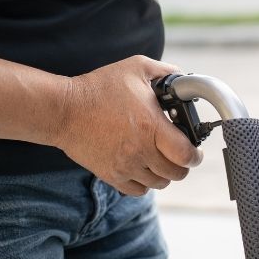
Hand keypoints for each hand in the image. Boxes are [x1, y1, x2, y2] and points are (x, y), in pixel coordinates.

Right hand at [52, 55, 202, 195]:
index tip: (195, 151)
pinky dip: (145, 183)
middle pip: (176, 173)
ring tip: (161, 160)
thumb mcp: (136, 68)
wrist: (63, 109)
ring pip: (158, 183)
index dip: (195, 155)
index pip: (186, 155)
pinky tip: (143, 168)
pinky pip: (137, 191)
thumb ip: (166, 72)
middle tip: (179, 154)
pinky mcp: (110, 175)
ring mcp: (125, 165)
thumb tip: (184, 79)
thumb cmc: (99, 88)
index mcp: (152, 127)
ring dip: (164, 173)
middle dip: (182, 164)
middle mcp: (141, 150)